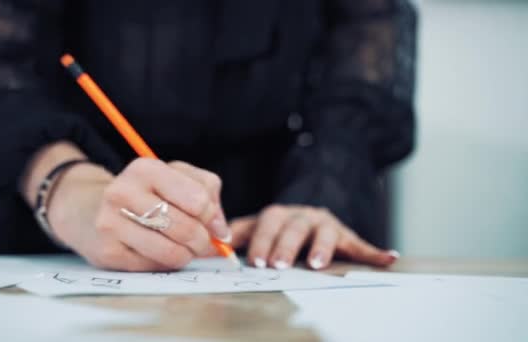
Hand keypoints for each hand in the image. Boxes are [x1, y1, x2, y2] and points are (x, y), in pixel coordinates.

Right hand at [47, 158, 228, 270]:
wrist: (89, 209)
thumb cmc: (145, 193)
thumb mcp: (176, 178)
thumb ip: (207, 194)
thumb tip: (221, 231)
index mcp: (146, 169)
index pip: (198, 200)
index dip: (211, 216)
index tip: (210, 222)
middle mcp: (124, 192)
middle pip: (187, 228)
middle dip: (203, 241)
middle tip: (203, 243)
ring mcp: (111, 223)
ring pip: (172, 252)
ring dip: (187, 255)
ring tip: (184, 249)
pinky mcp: (107, 251)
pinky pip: (153, 267)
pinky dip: (164, 263)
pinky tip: (158, 252)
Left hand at [228, 205, 398, 269]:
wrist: (307, 213)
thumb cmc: (278, 227)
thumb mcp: (258, 228)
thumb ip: (240, 234)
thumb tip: (217, 246)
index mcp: (279, 214)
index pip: (268, 223)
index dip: (262, 241)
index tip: (256, 261)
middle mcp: (302, 215)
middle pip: (294, 228)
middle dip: (285, 246)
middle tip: (278, 265)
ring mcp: (325, 224)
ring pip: (325, 232)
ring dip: (322, 248)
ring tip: (318, 265)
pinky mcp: (346, 235)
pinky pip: (361, 244)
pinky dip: (375, 253)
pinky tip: (389, 258)